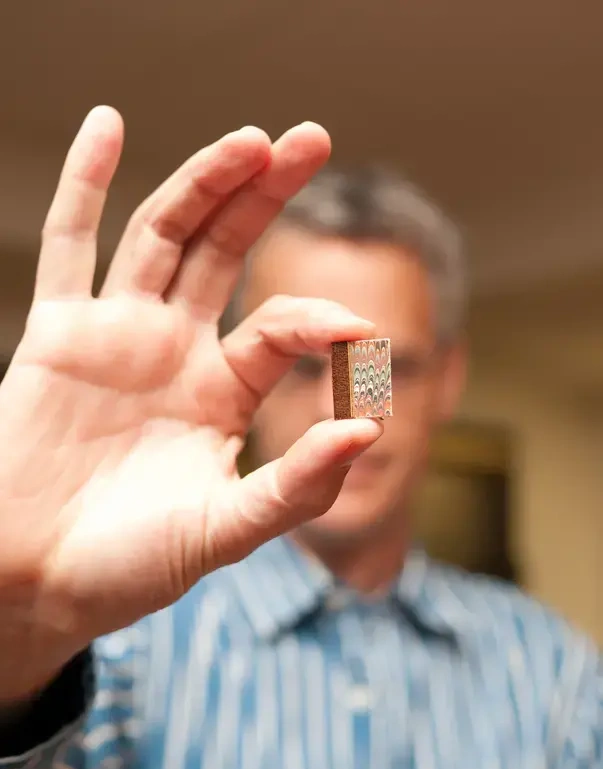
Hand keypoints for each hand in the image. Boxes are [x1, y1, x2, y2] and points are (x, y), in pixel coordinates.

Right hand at [0, 106, 382, 700]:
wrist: (36, 584)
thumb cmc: (128, 567)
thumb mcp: (224, 532)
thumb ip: (296, 488)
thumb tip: (369, 433)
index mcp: (221, 392)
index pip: (276, 328)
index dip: (317, 318)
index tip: (359, 330)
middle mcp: (174, 351)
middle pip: (225, 251)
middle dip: (265, 195)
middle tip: (313, 137)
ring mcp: (115, 336)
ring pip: (162, 236)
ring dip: (202, 181)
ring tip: (251, 137)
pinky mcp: (56, 335)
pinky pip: (67, 246)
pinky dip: (82, 185)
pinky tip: (106, 124)